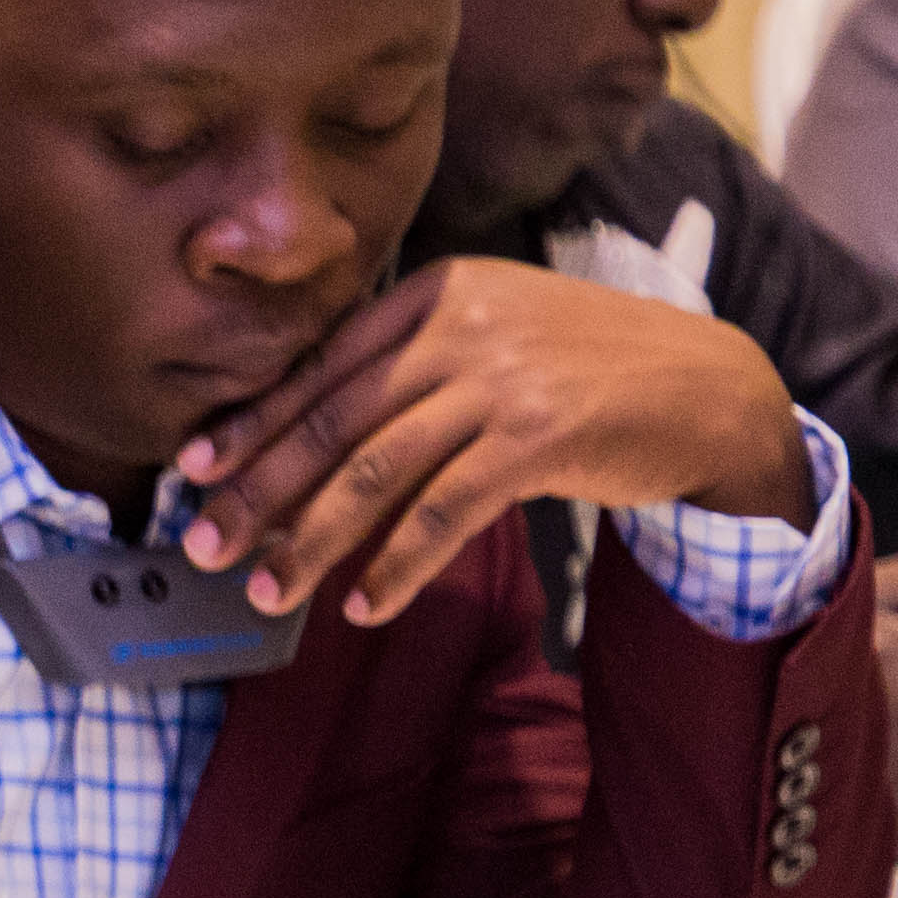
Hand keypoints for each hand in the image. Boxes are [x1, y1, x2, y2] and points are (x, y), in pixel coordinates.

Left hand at [173, 260, 813, 628]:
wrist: (705, 387)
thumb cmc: (582, 371)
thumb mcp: (491, 338)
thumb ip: (407, 367)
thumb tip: (303, 437)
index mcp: (437, 294)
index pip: (319, 368)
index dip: (250, 424)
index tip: (192, 469)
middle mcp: (461, 326)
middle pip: (332, 421)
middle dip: (258, 491)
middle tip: (204, 545)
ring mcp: (501, 378)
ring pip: (375, 471)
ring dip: (313, 540)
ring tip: (270, 592)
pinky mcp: (539, 435)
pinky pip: (443, 511)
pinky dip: (398, 564)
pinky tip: (365, 603)